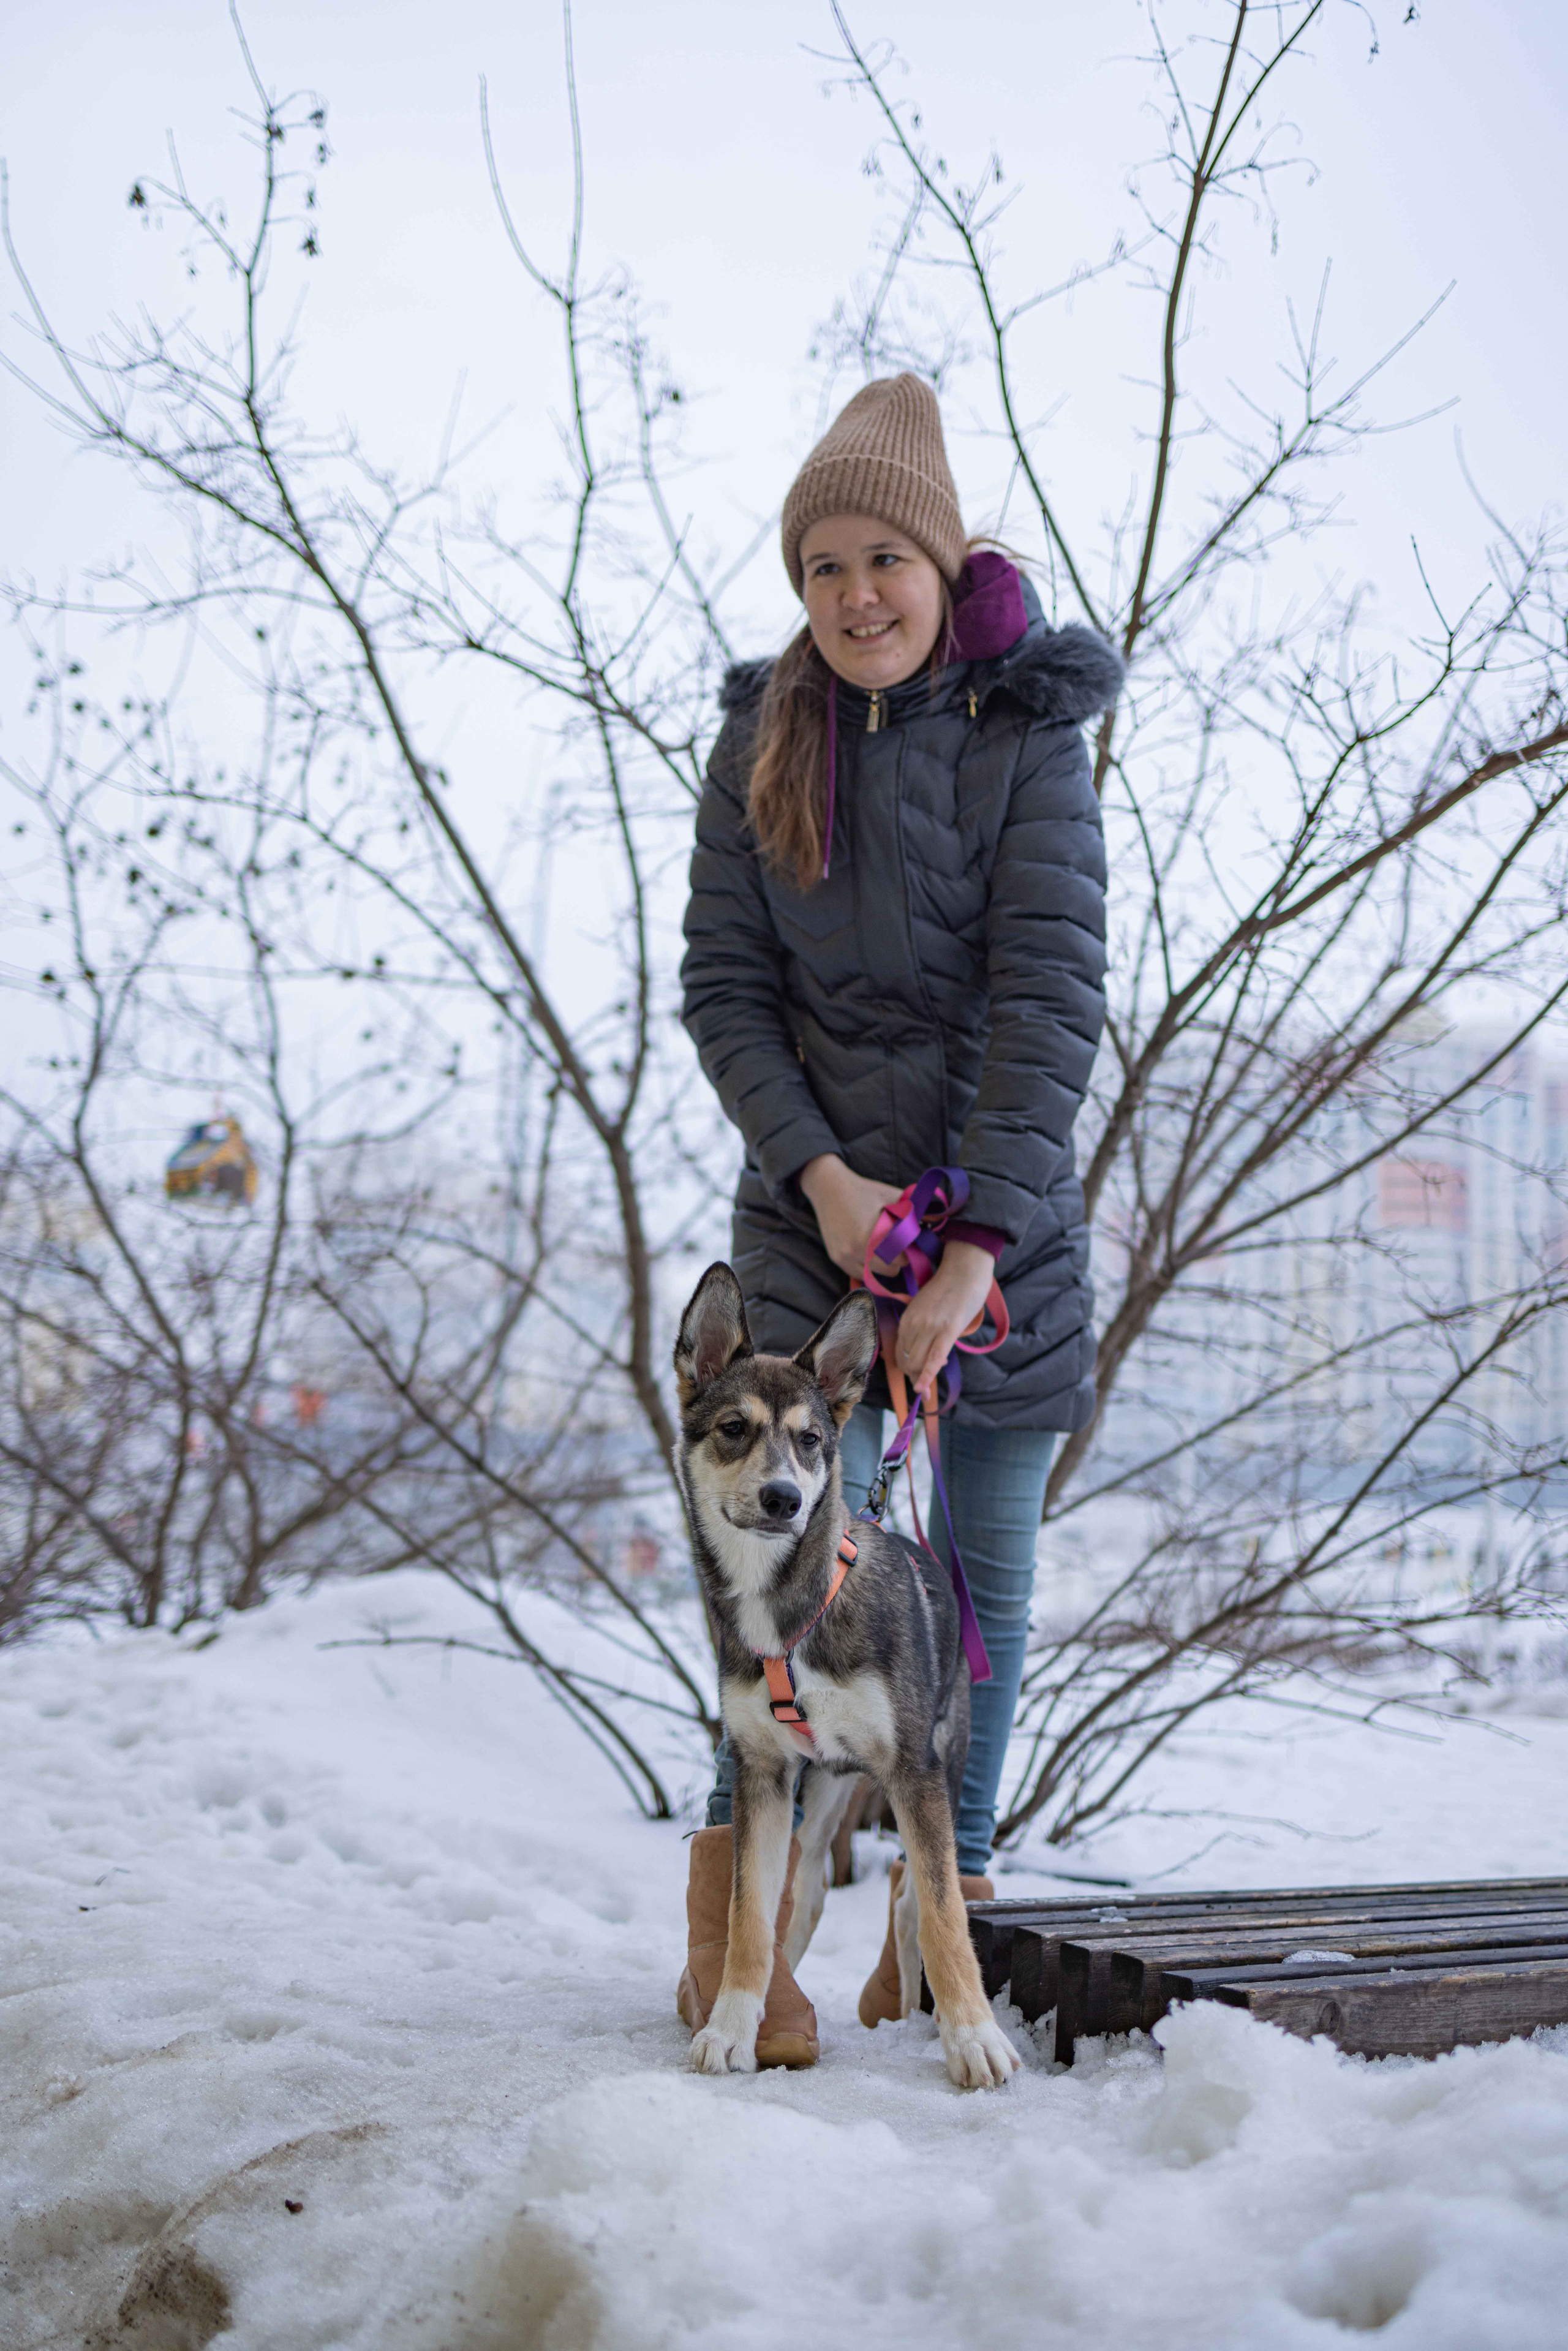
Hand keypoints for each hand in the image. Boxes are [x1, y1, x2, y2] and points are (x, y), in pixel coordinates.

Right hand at [798, 1155, 905, 1278]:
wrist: (829, 1188)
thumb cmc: (864, 1191)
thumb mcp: (892, 1196)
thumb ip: (915, 1211)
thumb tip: (938, 1222)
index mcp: (872, 1234)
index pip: (903, 1257)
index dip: (911, 1250)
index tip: (911, 1241)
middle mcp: (856, 1249)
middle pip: (892, 1269)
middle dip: (900, 1259)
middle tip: (900, 1245)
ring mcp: (844, 1256)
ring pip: (876, 1276)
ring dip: (885, 1265)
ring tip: (885, 1248)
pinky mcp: (837, 1259)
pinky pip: (860, 1274)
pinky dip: (869, 1268)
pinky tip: (871, 1252)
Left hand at [894, 1242, 995, 1398]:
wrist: (965, 1270)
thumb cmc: (949, 1289)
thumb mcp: (926, 1308)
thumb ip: (921, 1327)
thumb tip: (924, 1350)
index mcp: (907, 1319)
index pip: (899, 1353)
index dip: (907, 1370)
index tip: (916, 1379)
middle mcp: (913, 1324)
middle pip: (906, 1361)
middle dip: (914, 1378)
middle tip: (925, 1388)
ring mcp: (930, 1327)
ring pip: (917, 1362)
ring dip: (922, 1378)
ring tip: (932, 1384)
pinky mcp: (947, 1329)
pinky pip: (933, 1358)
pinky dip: (927, 1376)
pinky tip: (924, 1389)